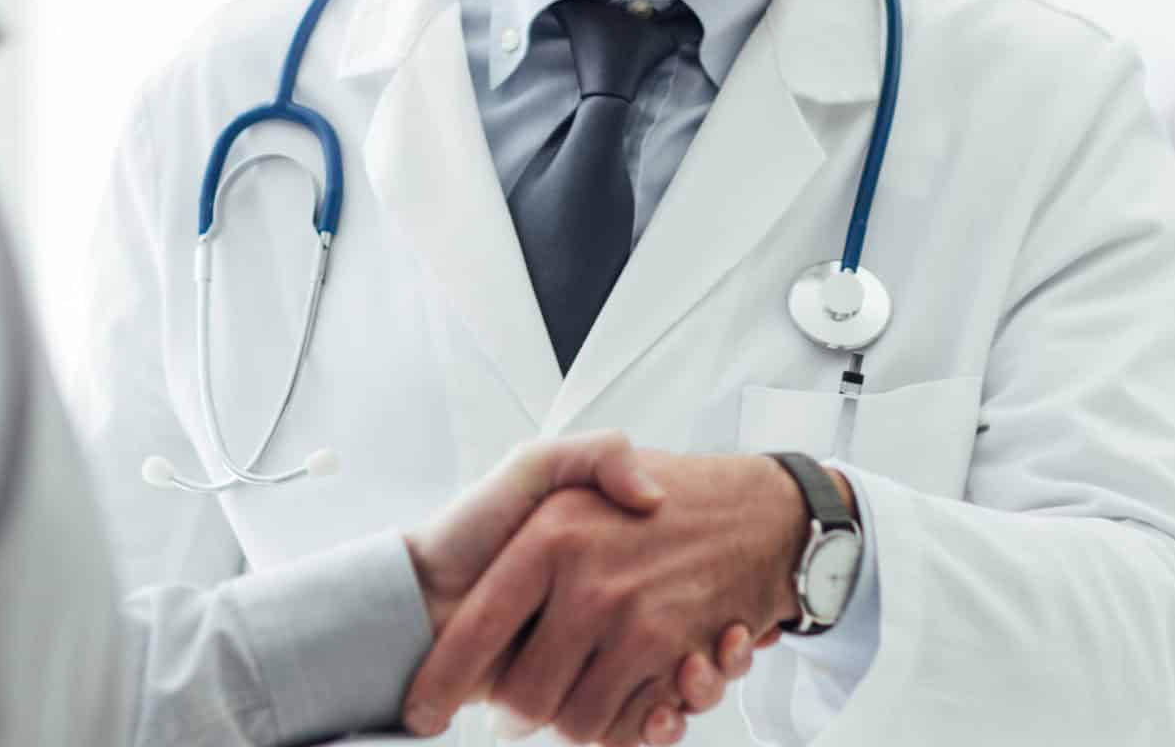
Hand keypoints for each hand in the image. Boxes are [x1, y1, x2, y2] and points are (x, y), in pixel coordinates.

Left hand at [406, 450, 821, 744]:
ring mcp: (638, 622)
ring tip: (578, 702)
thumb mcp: (564, 454)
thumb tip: (616, 504)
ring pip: (581, 721)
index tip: (421, 713)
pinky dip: (645, 724)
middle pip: (527, 699)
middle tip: (517, 710)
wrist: (752, 517)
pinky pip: (644, 719)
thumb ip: (563, 465)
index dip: (442, 681)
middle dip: (518, 715)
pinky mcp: (679, 654)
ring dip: (580, 724)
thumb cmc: (630, 502)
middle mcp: (591, 585)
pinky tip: (652, 704)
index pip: (475, 630)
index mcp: (549, 539)